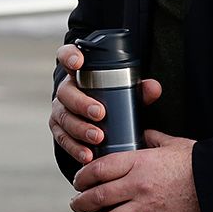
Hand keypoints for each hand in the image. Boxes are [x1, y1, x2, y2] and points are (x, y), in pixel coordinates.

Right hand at [49, 42, 161, 163]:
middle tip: (100, 114)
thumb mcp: (124, 91)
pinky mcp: (59, 129)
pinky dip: (74, 148)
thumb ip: (139, 89)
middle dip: (81, 103)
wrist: (98, 119)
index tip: (79, 63)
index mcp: (78, 73)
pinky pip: (62, 139)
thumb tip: (153, 88)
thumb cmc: (111, 99)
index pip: (66, 56)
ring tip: (98, 138)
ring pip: (64, 117)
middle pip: (66, 93)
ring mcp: (60, 110)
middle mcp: (65, 90)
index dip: (69, 56)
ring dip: (80, 128)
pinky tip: (87, 155)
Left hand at [69, 130, 200, 211]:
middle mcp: (138, 186)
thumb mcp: (171, 142)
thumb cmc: (196, 160)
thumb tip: (144, 134)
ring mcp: (148, 208)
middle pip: (97, 197)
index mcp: (137, 162)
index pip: (97, 170)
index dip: (81, 177)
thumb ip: (152, 138)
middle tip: (75, 204)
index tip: (77, 180)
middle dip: (80, 203)